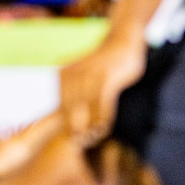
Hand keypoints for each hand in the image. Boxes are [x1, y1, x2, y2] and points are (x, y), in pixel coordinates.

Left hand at [57, 31, 146, 147]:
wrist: (123, 40)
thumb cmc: (105, 65)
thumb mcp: (86, 78)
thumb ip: (77, 96)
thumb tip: (71, 122)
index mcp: (63, 75)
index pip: (62, 106)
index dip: (66, 126)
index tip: (74, 141)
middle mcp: (73, 73)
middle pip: (71, 108)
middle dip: (76, 128)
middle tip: (83, 144)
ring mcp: (90, 73)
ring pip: (86, 106)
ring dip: (90, 125)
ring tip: (94, 139)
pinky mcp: (107, 74)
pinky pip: (103, 100)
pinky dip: (103, 116)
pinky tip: (106, 127)